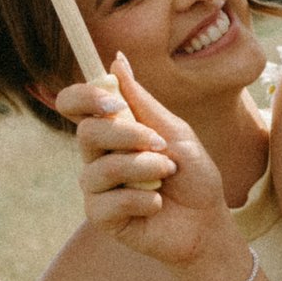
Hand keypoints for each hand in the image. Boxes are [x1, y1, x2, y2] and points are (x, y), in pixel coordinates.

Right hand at [58, 56, 232, 278]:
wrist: (207, 222)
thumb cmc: (192, 176)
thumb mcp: (173, 131)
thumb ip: (141, 99)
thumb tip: (116, 59)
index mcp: (111, 131)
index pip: (74, 105)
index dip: (84, 97)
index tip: (115, 103)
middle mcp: (97, 157)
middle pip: (86, 133)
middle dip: (129, 136)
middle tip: (163, 146)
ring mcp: (96, 188)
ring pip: (101, 169)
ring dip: (144, 169)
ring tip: (167, 176)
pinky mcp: (101, 217)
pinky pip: (108, 202)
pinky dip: (142, 201)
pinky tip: (158, 205)